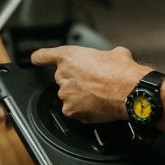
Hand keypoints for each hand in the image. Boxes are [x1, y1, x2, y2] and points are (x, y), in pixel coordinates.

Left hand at [30, 45, 149, 123]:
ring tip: (98, 94)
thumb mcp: (116, 53)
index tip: (35, 59)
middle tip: (94, 81)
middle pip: (62, 78)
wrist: (129, 91)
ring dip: (80, 96)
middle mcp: (63, 75)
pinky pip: (73, 110)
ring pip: (68, 96)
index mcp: (70, 57)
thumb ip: (104, 55)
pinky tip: (97, 105)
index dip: (39, 58)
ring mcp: (65, 94)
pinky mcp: (71, 110)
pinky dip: (83, 109)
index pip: (43, 56)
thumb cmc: (122, 72)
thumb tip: (113, 57)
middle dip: (76, 80)